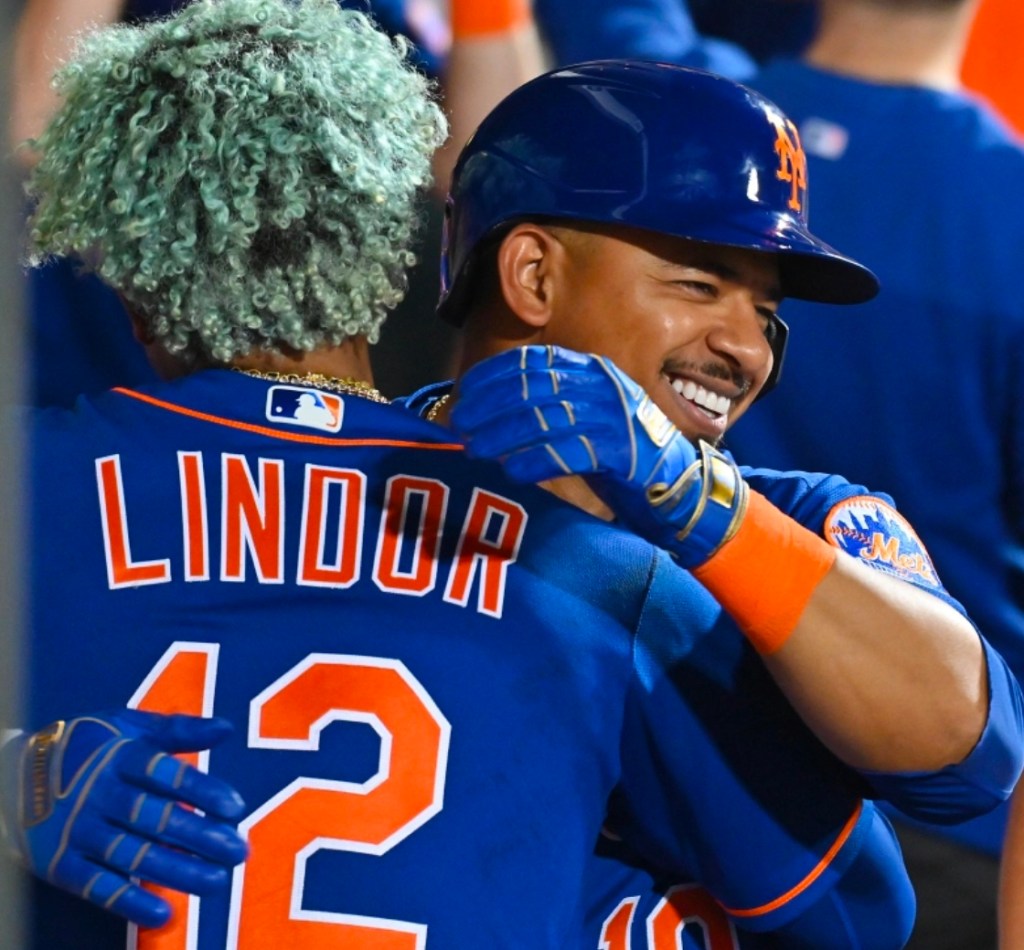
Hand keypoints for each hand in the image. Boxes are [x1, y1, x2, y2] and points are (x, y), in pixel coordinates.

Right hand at [1, 709, 247, 927]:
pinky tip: (164, 915)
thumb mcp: (127, 727)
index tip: (235, 807)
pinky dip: (129, 902)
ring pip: (134, 855)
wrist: (11, 775)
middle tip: (239, 851)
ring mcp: (79, 832)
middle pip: (155, 818)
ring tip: (217, 882)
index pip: (165, 774)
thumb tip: (226, 728)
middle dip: (201, 836)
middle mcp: (100, 795)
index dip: (201, 790)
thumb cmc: (87, 747)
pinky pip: (98, 887)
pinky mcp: (61, 865)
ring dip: (178, 871)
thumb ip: (177, 730)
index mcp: (120, 757)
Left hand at [450, 345, 747, 566]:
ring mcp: (614, 415)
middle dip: (490, 407)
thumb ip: (546, 408)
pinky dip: (536, 460)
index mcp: (591, 370)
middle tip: (461, 426)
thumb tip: (488, 410)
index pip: (532, 361)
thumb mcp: (582, 419)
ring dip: (504, 435)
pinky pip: (568, 451)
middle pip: (532, 388)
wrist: (677, 486)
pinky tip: (512, 471)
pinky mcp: (621, 449)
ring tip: (475, 450)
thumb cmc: (619, 456)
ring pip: (544, 419)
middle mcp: (602, 385)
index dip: (493, 375)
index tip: (464, 393)